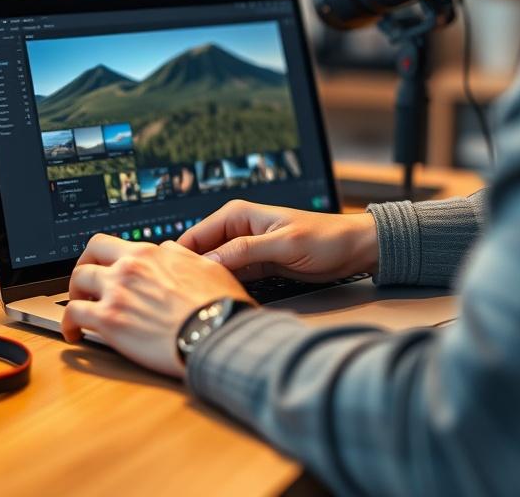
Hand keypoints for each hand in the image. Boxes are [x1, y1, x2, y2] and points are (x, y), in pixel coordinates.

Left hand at [61, 235, 253, 378]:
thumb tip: (169, 251)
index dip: (98, 256)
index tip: (101, 267)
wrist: (215, 331)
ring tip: (78, 311)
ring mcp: (116, 293)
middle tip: (85, 287)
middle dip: (82, 272)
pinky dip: (68, 324)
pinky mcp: (108, 321)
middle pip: (87, 259)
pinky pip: (73, 315)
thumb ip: (180, 256)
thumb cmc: (217, 305)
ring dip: (74, 296)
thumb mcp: (204, 266)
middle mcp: (128, 268)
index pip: (108, 243)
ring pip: (76, 284)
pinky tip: (74, 334)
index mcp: (149, 254)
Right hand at [177, 200, 377, 282]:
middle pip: (199, 253)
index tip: (166, 283)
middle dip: (189, 274)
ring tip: (191, 305)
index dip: (178, 258)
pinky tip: (215, 302)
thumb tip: (209, 261)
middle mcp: (235, 229)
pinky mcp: (255, 266)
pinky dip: (223, 288)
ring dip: (205, 283)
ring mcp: (244, 249)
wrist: (353, 249)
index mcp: (237, 215)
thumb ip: (245, 251)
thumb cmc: (324, 239)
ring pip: (212, 268)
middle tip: (177, 300)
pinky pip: (229, 277)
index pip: (194, 236)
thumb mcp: (284, 244)